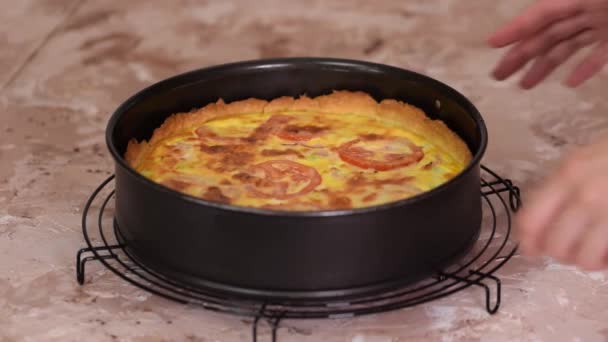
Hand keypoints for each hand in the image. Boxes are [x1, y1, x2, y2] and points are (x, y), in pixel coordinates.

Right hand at [488, 0, 607, 88]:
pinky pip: (599, 55)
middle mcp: (586, 10)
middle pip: (547, 34)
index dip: (516, 28)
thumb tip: (542, 18)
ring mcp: (603, 24)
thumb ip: (559, 10)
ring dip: (544, 66)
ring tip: (524, 86)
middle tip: (498, 75)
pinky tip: (570, 83)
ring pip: (567, 47)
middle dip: (521, 54)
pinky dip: (585, 68)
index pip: (542, 14)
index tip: (492, 44)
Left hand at [516, 135, 607, 269]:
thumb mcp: (583, 159)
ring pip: (585, 259)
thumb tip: (532, 224)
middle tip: (573, 249)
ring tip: (597, 252)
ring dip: (588, 261)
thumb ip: (558, 187)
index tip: (532, 250)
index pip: (532, 219)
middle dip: (562, 253)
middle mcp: (586, 195)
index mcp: (568, 175)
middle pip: (556, 245)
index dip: (528, 240)